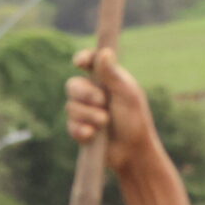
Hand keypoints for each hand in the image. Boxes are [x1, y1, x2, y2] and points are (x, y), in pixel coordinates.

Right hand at [64, 48, 155, 173]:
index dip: (82, 59)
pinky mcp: (79, 130)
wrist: (132, 151)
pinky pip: (70, 126)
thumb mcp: (126, 94)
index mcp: (106, 80)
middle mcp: (92, 93)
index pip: (89, 63)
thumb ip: (112, 75)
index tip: (79, 62)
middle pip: (73, 85)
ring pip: (70, 107)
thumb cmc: (135, 120)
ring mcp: (84, 112)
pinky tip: (92, 135)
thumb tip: (104, 52)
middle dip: (85, 93)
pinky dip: (82, 130)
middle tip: (101, 101)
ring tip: (105, 122)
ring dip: (88, 115)